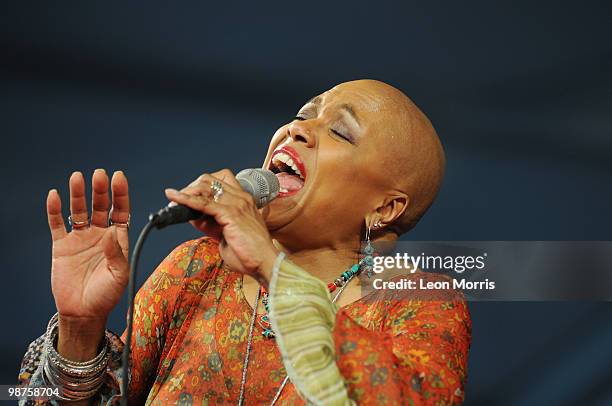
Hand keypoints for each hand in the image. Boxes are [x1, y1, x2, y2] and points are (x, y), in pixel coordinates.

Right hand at [48, 170, 129, 326]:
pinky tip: (54, 195)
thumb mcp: (119, 275)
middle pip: (100, 206)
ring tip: (77, 177)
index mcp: (117, 239)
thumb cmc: (106, 295)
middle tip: (99, 174)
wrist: (83, 312)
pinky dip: (55, 210)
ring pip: (79, 211)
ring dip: (78, 194)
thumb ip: (116, 253)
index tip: (119, 177)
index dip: (120, 194)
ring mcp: (80, 238)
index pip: (120, 211)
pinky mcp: (62, 246)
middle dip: (100, 190)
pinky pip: (57, 224)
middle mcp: (99, 234)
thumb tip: (111, 232)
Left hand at [165, 169, 278, 284]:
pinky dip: (186, 200)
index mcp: (243, 200)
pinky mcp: (230, 214)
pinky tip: (175, 199)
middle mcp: (241, 198)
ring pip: (205, 188)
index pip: (219, 181)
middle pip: (209, 180)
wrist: (264, 264)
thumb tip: (193, 217)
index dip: (201, 186)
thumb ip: (211, 223)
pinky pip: (203, 203)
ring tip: (173, 201)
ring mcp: (237, 204)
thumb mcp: (225, 234)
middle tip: (178, 201)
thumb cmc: (248, 253)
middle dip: (190, 188)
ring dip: (186, 193)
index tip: (188, 197)